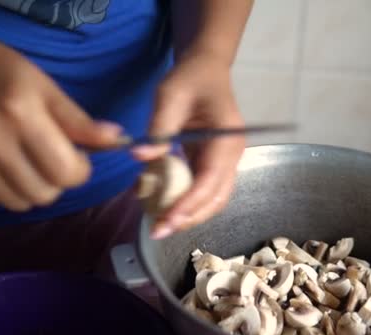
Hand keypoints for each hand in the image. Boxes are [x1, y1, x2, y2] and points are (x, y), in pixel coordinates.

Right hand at [0, 27, 122, 210]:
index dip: (81, 170)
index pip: (65, 172)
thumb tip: (118, 141)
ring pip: (19, 202)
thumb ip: (78, 119)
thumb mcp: (43, 84)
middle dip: (59, 181)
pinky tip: (8, 165)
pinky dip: (8, 189)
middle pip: (45, 193)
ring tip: (32, 163)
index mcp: (21, 113)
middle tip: (56, 159)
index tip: (80, 157)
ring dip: (35, 188)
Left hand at [133, 51, 244, 238]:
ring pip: (212, 199)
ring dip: (188, 214)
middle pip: (216, 198)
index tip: (165, 221)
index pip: (210, 181)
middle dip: (189, 218)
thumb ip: (159, 127)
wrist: (207, 67)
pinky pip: (202, 188)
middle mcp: (232, 155)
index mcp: (227, 140)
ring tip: (158, 223)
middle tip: (158, 230)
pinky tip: (159, 202)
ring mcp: (225, 160)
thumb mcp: (171, 95)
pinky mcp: (213, 162)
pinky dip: (184, 200)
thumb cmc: (191, 77)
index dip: (188, 204)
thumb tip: (139, 159)